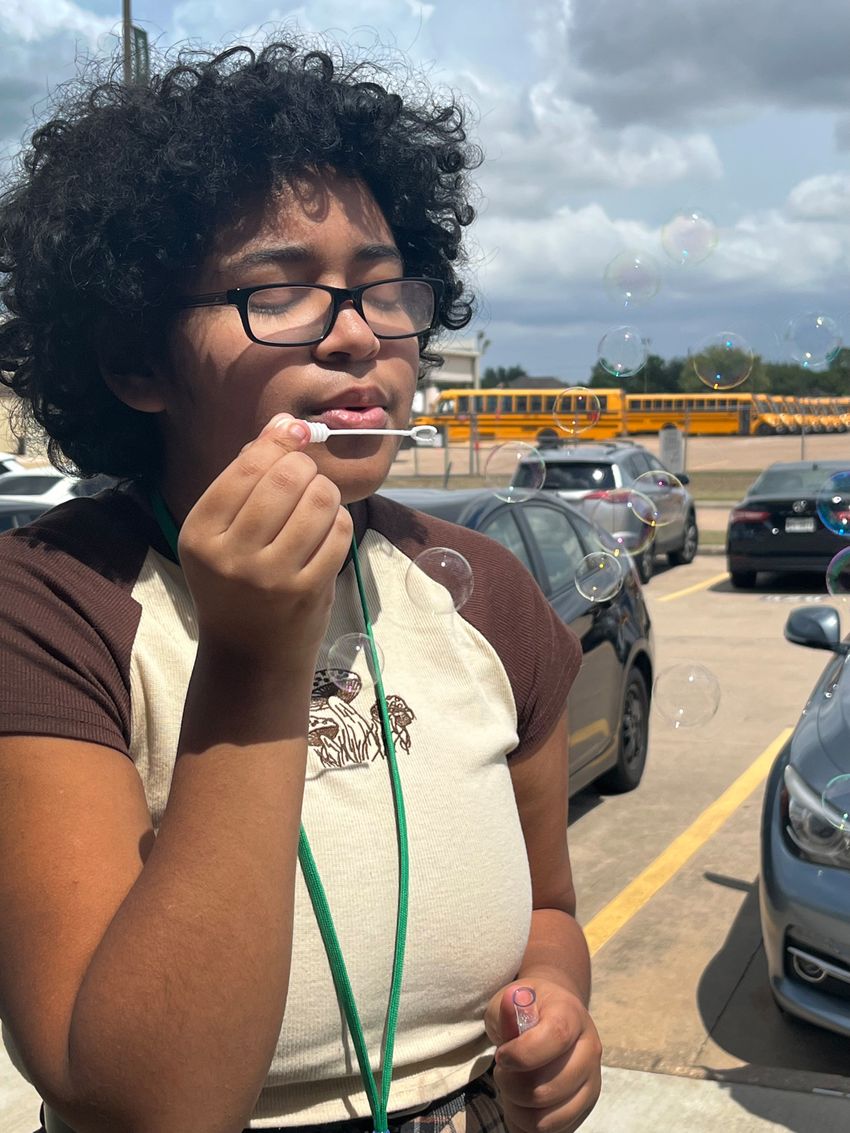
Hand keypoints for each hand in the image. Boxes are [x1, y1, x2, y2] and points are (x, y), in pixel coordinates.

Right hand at [177, 414, 352, 666]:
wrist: (249, 656)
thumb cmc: (238, 584)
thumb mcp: (225, 533)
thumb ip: (250, 476)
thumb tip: (287, 422)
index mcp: (200, 532)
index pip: (247, 465)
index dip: (279, 445)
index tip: (293, 444)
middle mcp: (230, 555)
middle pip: (286, 478)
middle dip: (306, 469)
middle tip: (307, 480)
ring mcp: (269, 576)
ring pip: (318, 500)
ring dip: (327, 493)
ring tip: (319, 504)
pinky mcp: (306, 592)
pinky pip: (339, 531)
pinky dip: (340, 523)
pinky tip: (328, 532)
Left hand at [484, 978, 601, 1132]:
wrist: (551, 1016)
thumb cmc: (526, 1010)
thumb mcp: (510, 1000)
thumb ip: (507, 1010)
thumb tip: (509, 1003)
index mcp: (572, 1015)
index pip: (556, 1037)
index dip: (522, 1054)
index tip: (501, 1055)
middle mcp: (590, 1050)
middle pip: (549, 1089)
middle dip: (512, 1086)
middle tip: (502, 1071)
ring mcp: (591, 1082)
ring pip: (549, 1119)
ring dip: (518, 1109)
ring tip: (511, 1088)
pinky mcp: (585, 1108)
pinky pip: (553, 1131)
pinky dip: (527, 1124)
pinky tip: (521, 1102)